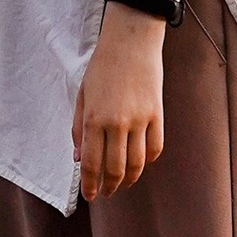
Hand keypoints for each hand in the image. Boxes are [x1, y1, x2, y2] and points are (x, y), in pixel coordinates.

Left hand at [72, 3, 167, 200]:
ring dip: (128, 179)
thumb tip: (79, 160)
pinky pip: (155, 148)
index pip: (92, 164)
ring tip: (121, 184)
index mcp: (94, 119)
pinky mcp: (158, 115)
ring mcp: (140, 120)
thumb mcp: (82, 96)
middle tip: (105, 193)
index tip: (90, 196)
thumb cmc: (102, 67)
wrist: (131, 41)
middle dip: (109, 187)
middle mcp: (118, 123)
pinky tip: (139, 163)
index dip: (90, 185)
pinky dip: (148, 161)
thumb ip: (79, 129)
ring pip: (138, 164)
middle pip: (115, 169)